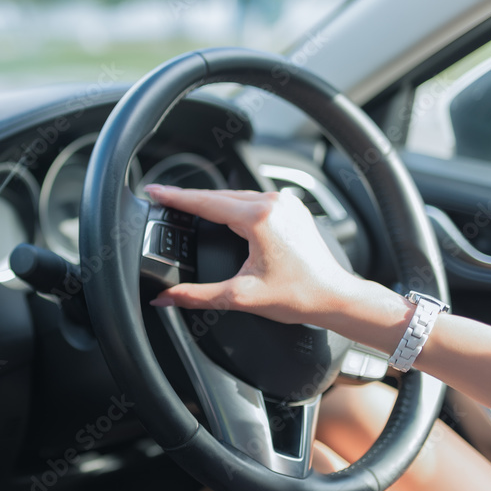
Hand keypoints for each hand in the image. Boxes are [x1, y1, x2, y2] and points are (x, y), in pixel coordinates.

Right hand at [144, 185, 359, 324]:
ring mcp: (285, 203)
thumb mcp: (240, 297)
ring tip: (187, 205)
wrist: (335, 297)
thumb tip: (166, 298)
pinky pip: (253, 199)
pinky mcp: (291, 209)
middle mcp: (273, 204)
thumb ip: (196, 296)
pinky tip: (221, 211)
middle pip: (218, 195)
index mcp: (259, 219)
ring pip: (236, 195)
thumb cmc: (299, 295)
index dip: (175, 198)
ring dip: (211, 201)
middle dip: (189, 198)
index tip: (155, 192)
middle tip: (163, 197)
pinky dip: (232, 204)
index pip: (206, 202)